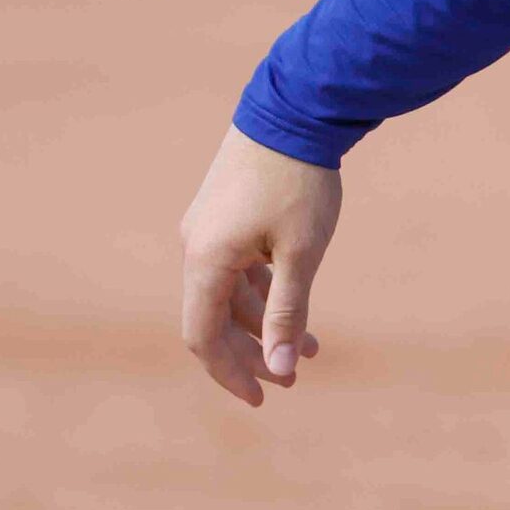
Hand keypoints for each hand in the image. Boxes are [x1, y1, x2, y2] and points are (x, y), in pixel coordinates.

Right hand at [178, 126, 342, 406]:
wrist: (294, 109)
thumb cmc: (299, 182)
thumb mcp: (300, 254)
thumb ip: (286, 314)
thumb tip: (279, 369)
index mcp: (206, 259)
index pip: (202, 336)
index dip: (230, 374)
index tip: (264, 400)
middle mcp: (196, 245)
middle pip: (214, 318)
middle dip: (252, 353)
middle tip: (294, 377)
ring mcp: (207, 226)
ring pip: (227, 292)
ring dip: (263, 322)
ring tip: (313, 344)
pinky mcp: (223, 212)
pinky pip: (233, 267)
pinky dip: (261, 291)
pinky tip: (294, 300)